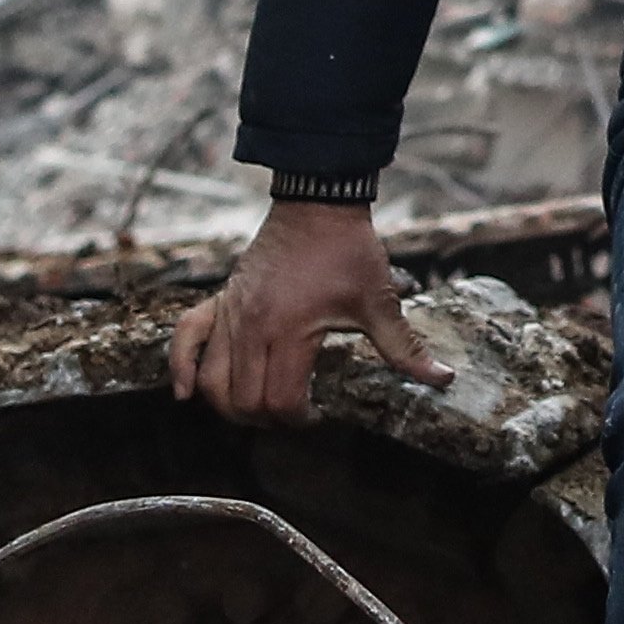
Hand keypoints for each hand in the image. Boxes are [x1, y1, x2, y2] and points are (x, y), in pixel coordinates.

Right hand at [164, 199, 436, 420]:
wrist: (317, 204)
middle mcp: (251, 327)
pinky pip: (184, 339)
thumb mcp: (379, 301)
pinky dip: (182, 368)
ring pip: (211, 381)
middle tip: (293, 413)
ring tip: (257, 407)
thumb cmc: (348, 251)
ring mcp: (230, 314)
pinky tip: (186, 392)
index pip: (281, 401)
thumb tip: (441, 379)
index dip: (300, 420)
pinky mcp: (220, 301)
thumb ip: (404, 348)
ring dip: (229, 406)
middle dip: (268, 419)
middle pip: (243, 401)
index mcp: (290, 331)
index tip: (319, 415)